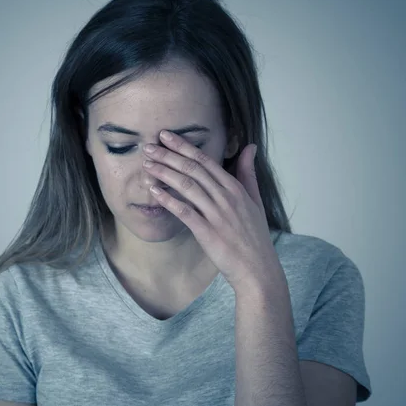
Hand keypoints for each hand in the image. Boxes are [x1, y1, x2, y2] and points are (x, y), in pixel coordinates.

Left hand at [142, 130, 286, 293]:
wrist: (258, 269)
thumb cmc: (254, 236)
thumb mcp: (255, 200)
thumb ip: (249, 173)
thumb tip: (250, 146)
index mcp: (235, 188)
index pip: (205, 161)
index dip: (184, 146)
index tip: (166, 136)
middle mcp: (226, 197)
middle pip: (193, 170)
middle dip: (169, 155)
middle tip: (148, 146)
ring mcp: (217, 215)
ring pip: (187, 187)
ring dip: (165, 173)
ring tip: (147, 165)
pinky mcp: (208, 232)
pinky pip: (185, 212)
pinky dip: (169, 200)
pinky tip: (154, 192)